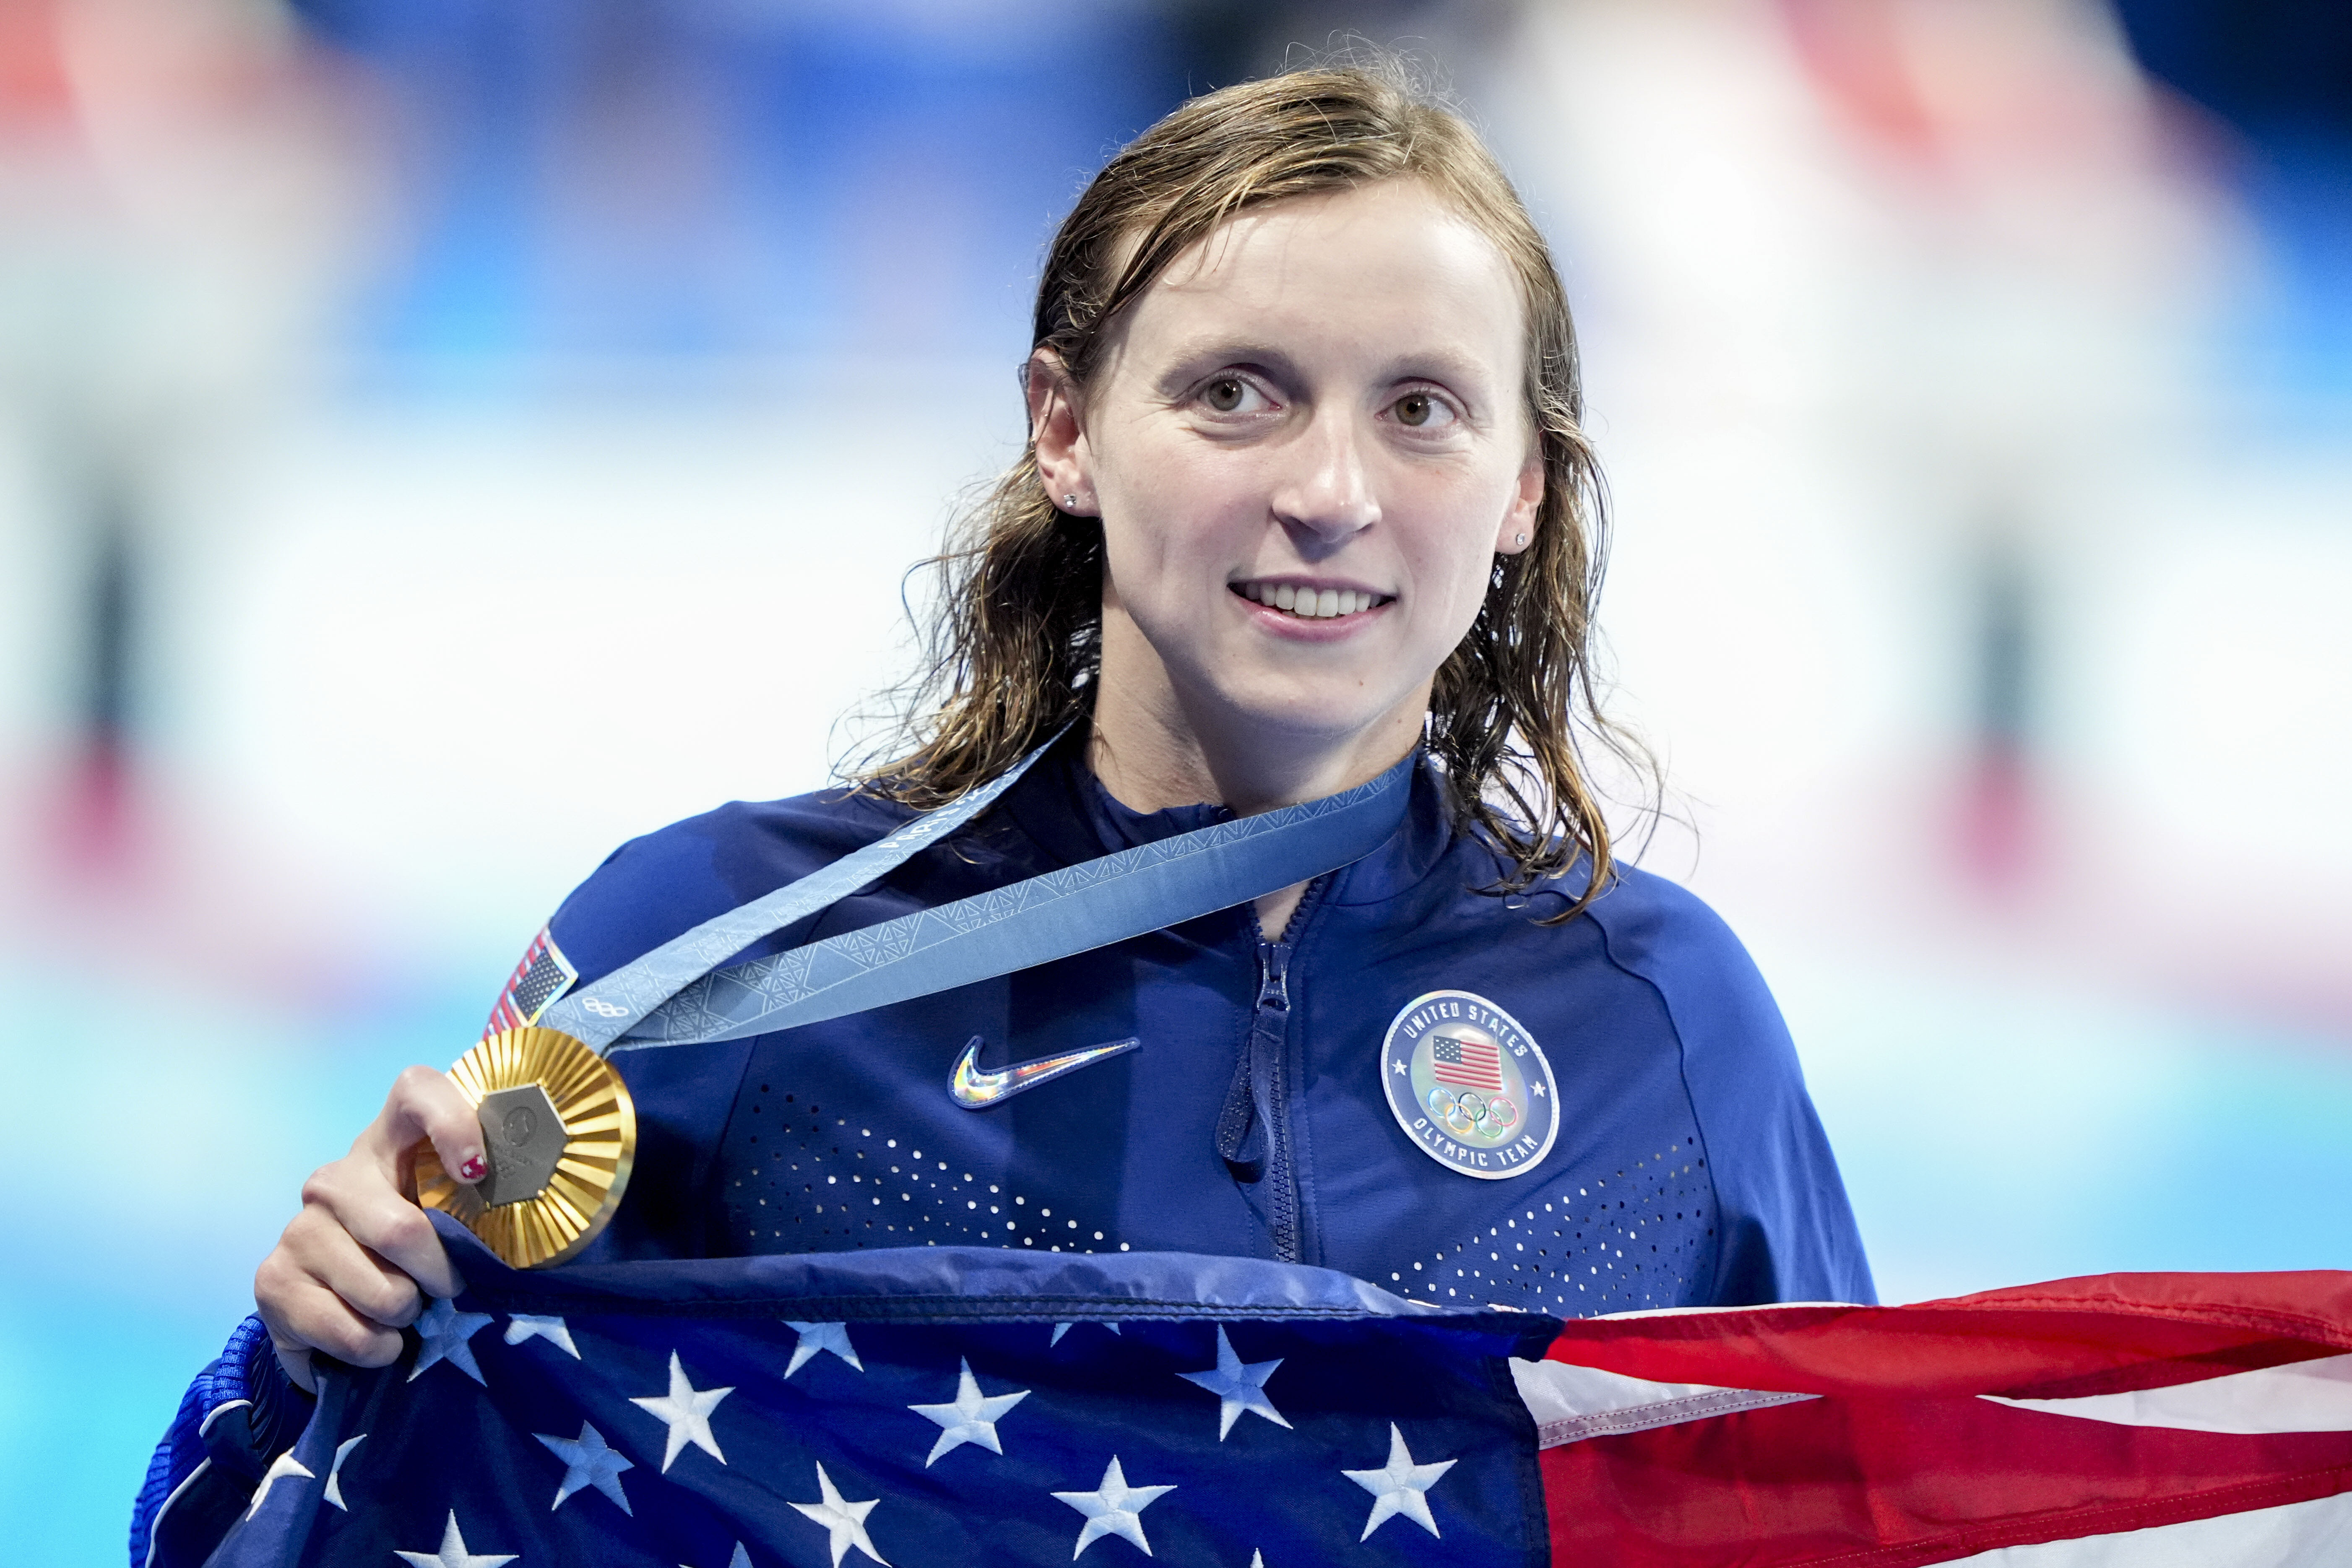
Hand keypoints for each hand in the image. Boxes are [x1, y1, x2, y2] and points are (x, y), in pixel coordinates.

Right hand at [253, 1065, 483, 1392]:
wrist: (338, 1315)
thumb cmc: (420, 1257)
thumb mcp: (456, 1222)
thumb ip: (488, 1209)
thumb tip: (551, 1223)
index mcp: (391, 1140)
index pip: (416, 1090)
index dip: (451, 1119)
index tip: (477, 1171)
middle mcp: (338, 1175)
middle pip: (398, 1227)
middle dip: (439, 1273)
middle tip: (452, 1288)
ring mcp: (299, 1226)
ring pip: (378, 1287)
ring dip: (408, 1314)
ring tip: (409, 1311)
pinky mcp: (272, 1279)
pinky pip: (343, 1327)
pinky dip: (376, 1347)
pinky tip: (380, 1340)